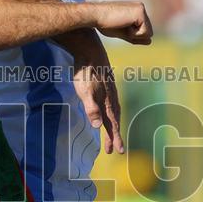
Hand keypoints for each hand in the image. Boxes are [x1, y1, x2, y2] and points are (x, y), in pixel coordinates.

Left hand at [69, 35, 123, 153]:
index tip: (118, 151)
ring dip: (113, 125)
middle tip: (112, 149)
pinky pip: (111, 104)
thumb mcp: (84, 92)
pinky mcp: (106, 85)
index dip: (115, 138)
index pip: (112, 125)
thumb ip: (91, 109)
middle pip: (114, 120)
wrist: (90, 50)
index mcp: (107, 102)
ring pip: (114, 112)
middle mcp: (111, 98)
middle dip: (114, 135)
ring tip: (111, 134)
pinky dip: (111, 113)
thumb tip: (98, 127)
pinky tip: (107, 112)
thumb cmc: (85, 72)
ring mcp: (109, 91)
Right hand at [93, 1, 152, 44]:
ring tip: (121, 25)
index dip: (133, 35)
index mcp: (136, 10)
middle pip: (149, 32)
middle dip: (135, 35)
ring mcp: (141, 9)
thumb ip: (135, 36)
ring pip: (148, 33)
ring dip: (134, 35)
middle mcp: (141, 7)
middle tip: (120, 26)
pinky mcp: (140, 13)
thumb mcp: (123, 32)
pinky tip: (123, 24)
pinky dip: (133, 34)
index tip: (120, 27)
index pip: (144, 30)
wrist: (95, 16)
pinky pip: (144, 33)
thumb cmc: (105, 24)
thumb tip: (150, 41)